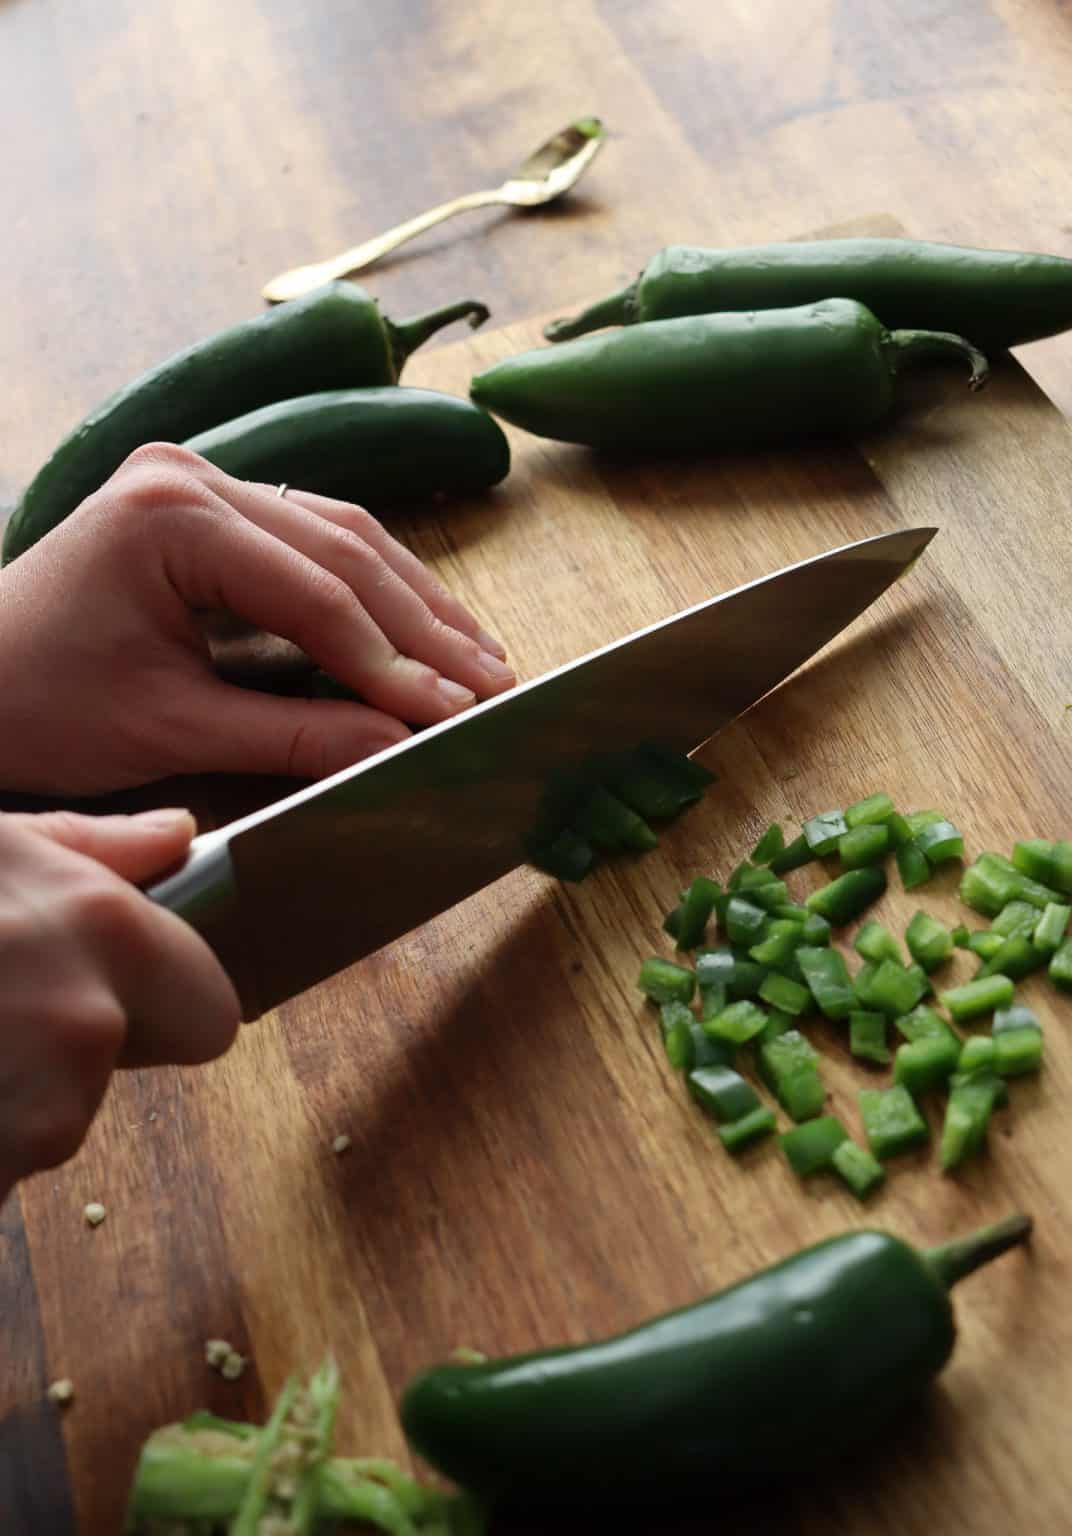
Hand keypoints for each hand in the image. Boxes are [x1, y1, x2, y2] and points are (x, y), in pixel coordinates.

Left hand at [0, 443, 514, 793]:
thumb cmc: (38, 706)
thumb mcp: (170, 731)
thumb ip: (292, 737)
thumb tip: (401, 746)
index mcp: (169, 514)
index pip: (314, 592)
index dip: (392, 660)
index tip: (453, 714)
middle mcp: (191, 475)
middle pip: (344, 549)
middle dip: (424, 627)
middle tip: (494, 685)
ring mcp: (202, 481)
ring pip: (344, 535)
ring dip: (416, 602)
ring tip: (482, 658)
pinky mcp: (210, 508)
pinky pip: (314, 541)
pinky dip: (373, 593)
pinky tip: (424, 627)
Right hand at [0, 807, 238, 1203]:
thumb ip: (100, 845)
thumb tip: (179, 832)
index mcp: (104, 932)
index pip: (214, 1013)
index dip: (167, 1009)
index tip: (116, 995)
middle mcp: (86, 1025)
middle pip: (119, 1075)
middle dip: (74, 1064)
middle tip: (0, 1016)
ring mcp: (33, 1113)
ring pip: (45, 1128)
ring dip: (5, 1103)